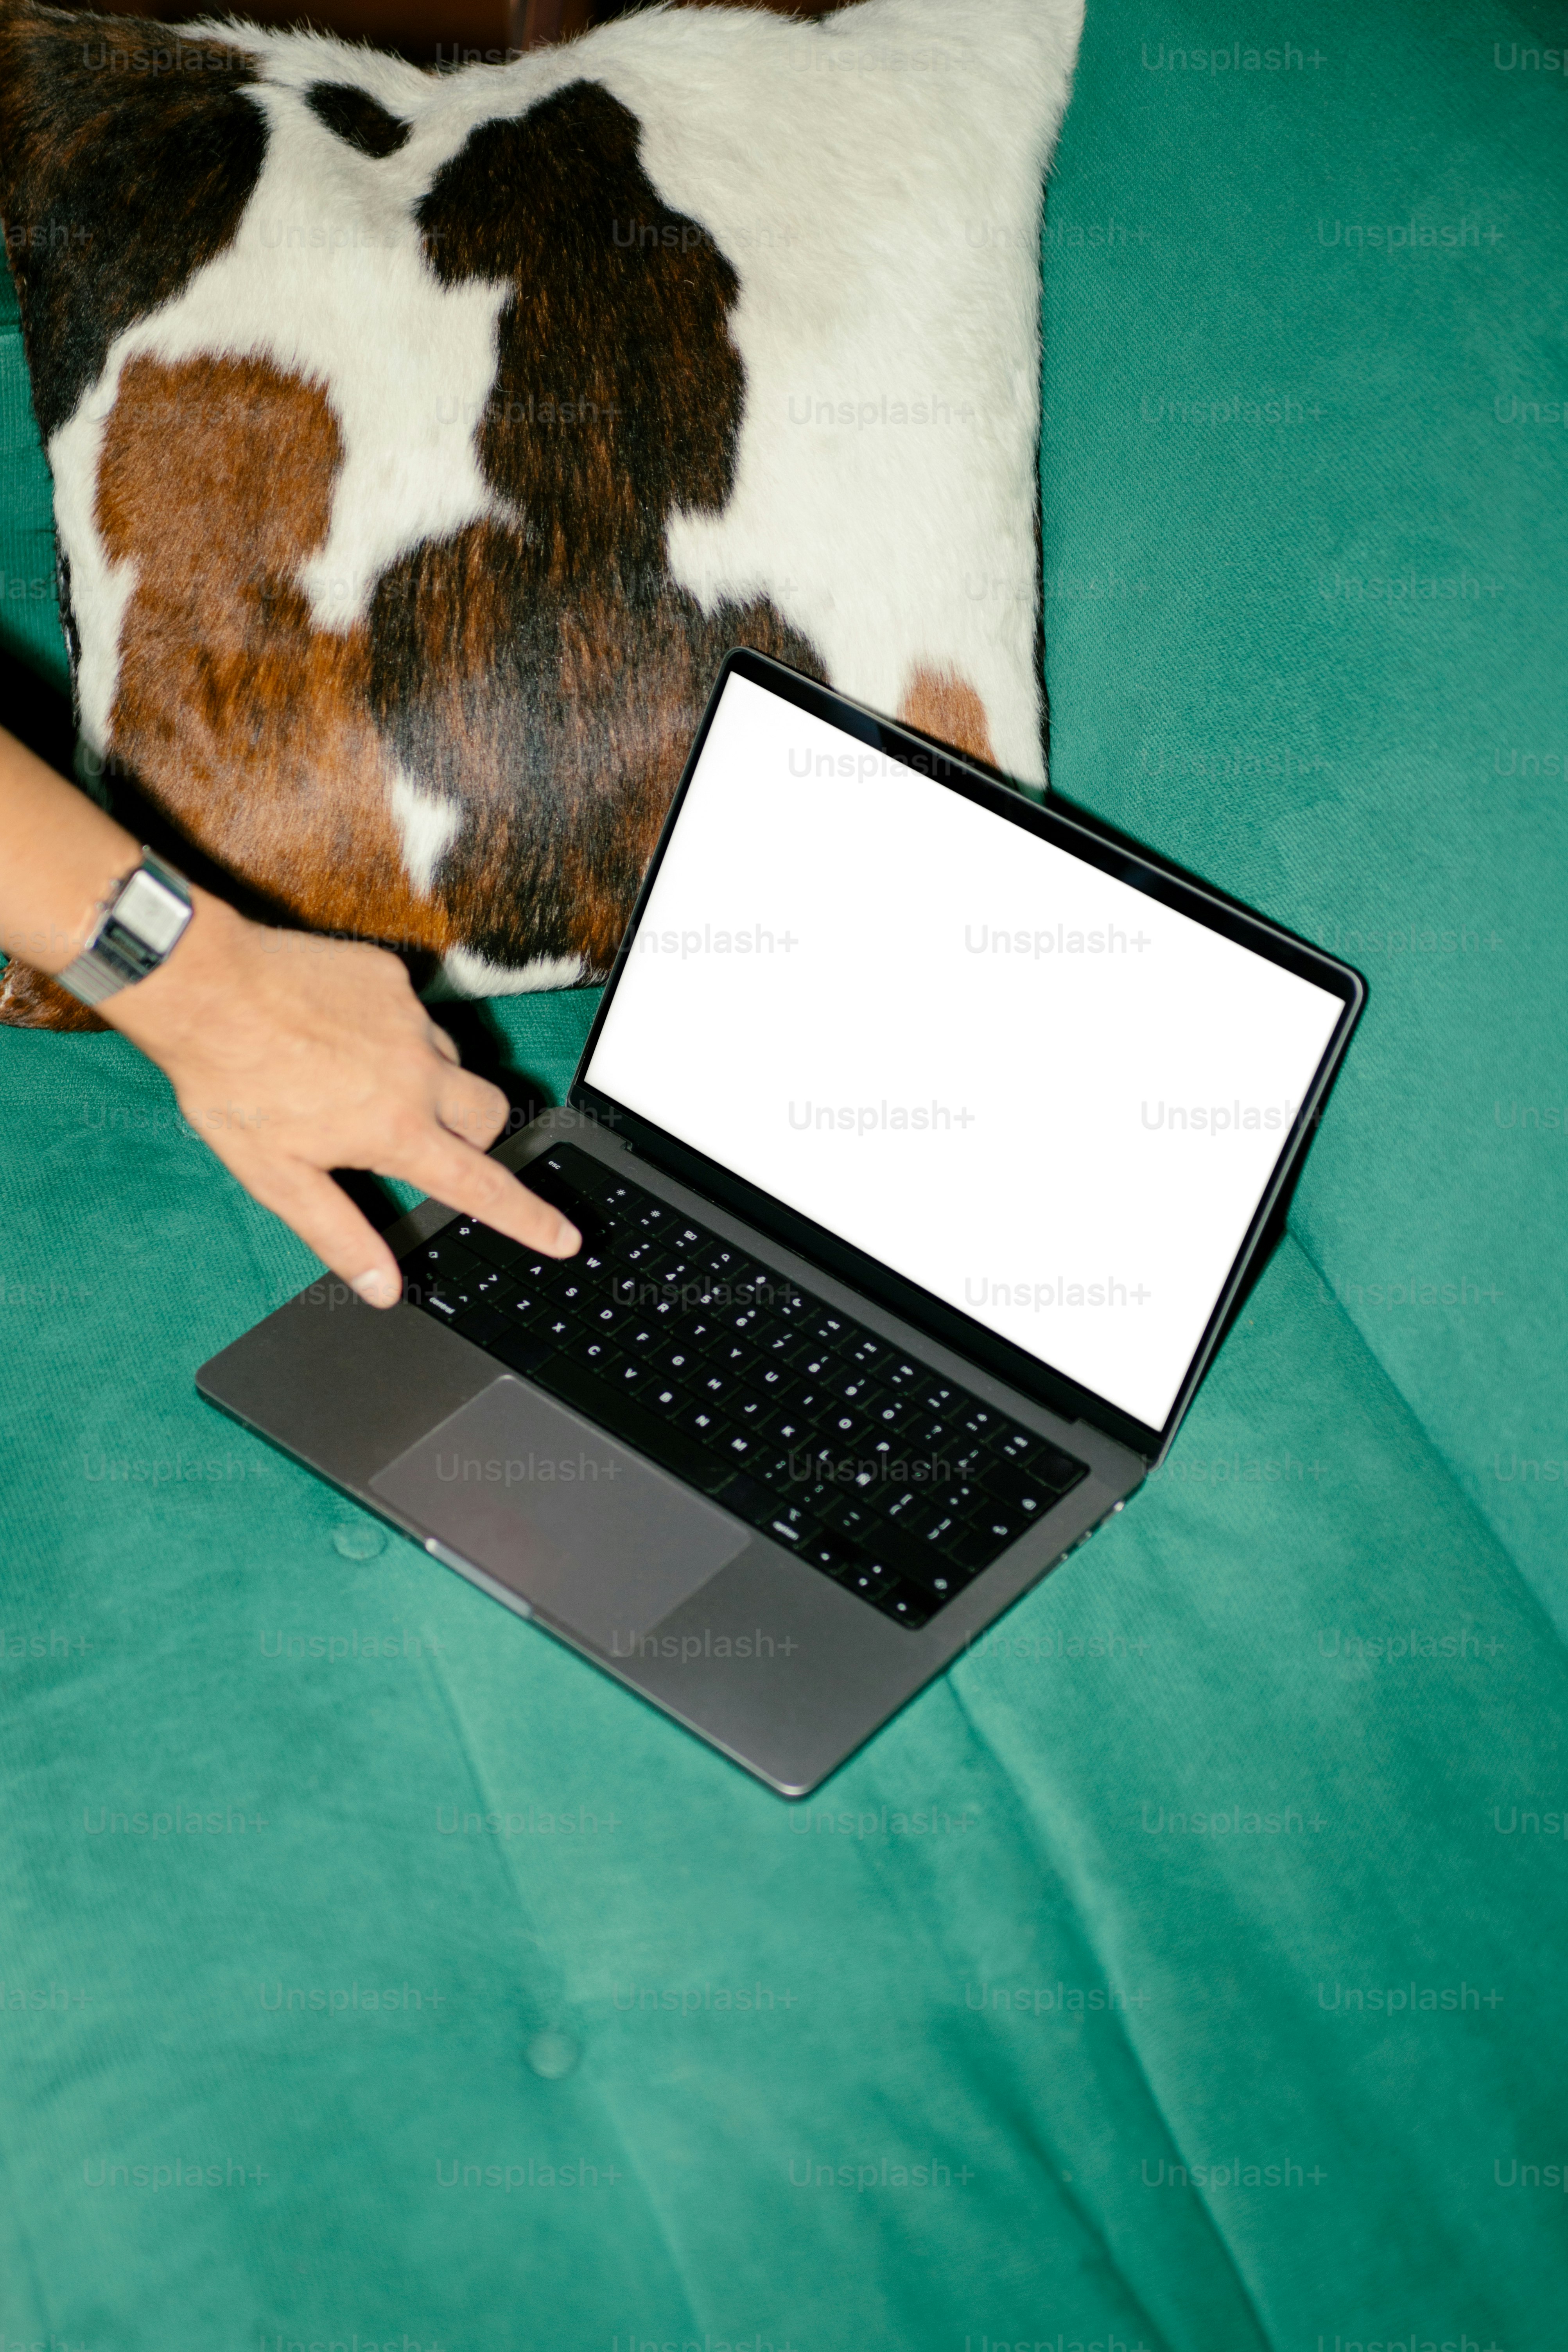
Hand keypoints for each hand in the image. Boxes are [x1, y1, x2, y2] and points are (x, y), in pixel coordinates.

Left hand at [105, 891, 579, 1304]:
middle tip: (430, 1143)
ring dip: (431, 1082)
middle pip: (491, 1117)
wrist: (207, 987)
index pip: (482, 1187)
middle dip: (477, 1138)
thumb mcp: (279, 1178)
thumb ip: (340, 1234)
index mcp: (396, 1131)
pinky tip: (343, 1035)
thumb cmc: (234, 1085)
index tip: (564, 1237)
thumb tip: (383, 1289)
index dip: (529, 1218)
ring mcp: (410, 1020)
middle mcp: (419, 1074)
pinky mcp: (391, 978)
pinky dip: (393, 1033)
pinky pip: (415, 1013)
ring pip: (453, 1062)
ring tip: (363, 1082)